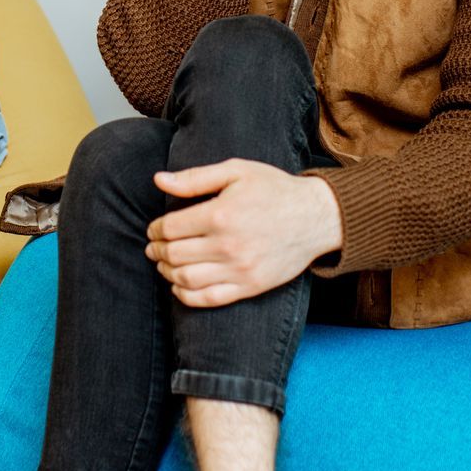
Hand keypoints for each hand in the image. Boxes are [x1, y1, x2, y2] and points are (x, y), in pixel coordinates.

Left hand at [144, 160, 342, 307]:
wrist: (316, 217)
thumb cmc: (274, 189)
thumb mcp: (236, 171)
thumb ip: (195, 177)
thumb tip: (158, 180)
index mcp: (220, 214)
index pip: (170, 228)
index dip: (155, 230)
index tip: (154, 230)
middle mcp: (228, 245)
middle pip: (174, 255)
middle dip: (157, 252)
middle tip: (154, 248)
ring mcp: (240, 269)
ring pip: (186, 279)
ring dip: (167, 273)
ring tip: (164, 265)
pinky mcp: (251, 286)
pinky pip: (209, 299)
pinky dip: (186, 296)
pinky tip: (179, 287)